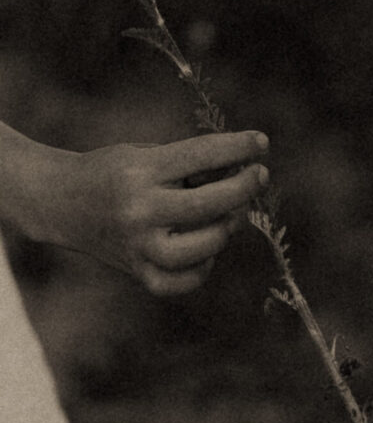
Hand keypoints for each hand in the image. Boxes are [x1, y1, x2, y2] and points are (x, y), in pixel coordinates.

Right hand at [1, 127, 268, 294]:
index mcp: (140, 172)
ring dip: (226, 227)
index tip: (261, 143)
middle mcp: (139, 212)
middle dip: (244, 187)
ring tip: (228, 214)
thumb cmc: (114, 172)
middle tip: (258, 175)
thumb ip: (192, 165)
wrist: (60, 203)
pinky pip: (187, 280)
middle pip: (212, 204)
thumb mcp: (146, 154)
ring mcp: (139, 247)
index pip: (202, 155)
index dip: (239, 147)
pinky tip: (204, 248)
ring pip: (207, 247)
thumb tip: (243, 173)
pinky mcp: (139, 273)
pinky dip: (204, 265)